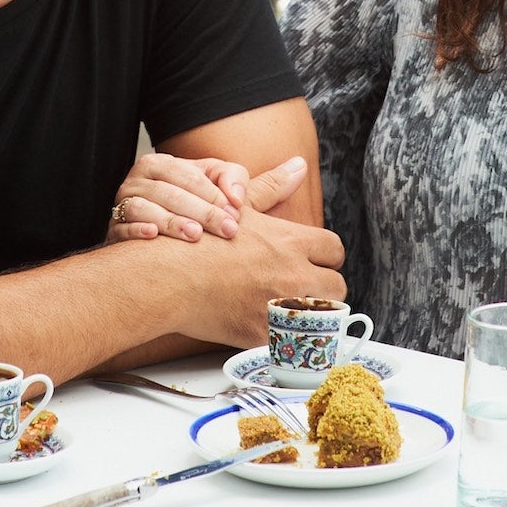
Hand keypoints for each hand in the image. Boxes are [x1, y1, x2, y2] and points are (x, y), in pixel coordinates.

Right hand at [106, 153, 307, 243]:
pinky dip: (138, 231)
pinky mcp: (112, 230)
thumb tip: (301, 166)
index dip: (216, 191)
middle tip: (228, 232)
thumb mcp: (220, 201)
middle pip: (173, 187)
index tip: (238, 213)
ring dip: (173, 221)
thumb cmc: (191, 226)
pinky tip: (154, 239)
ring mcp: (124, 203)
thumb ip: (258, 187)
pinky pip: (122, 225)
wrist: (148, 268)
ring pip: (148, 204)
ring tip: (196, 238)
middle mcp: (143, 179)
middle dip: (202, 209)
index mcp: (166, 165)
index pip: (193, 170)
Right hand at [172, 192, 345, 350]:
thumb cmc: (200, 240)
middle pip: (337, 286)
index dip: (325, 257)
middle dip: (324, 288)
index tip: (313, 263)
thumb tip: (298, 165)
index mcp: (292, 241)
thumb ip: (273, 187)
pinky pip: (296, 341)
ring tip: (292, 310)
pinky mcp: (267, 335)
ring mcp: (283, 306)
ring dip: (313, 314)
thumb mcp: (239, 206)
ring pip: (324, 316)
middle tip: (303, 289)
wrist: (169, 278)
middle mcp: (294, 273)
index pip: (334, 249)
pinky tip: (272, 328)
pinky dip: (288, 336)